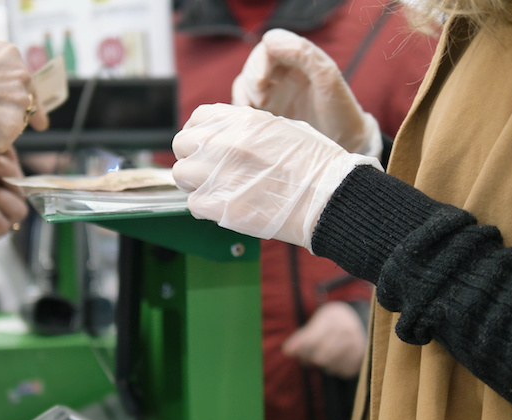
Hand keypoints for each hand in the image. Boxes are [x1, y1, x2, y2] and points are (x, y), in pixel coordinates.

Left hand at [172, 103, 381, 250]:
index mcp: (242, 120)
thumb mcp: (283, 129)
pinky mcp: (219, 206)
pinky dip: (204, 208)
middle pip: (181, 145)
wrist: (330, 198)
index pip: (198, 119)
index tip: (209, 146)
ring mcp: (219, 174)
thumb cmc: (316, 166)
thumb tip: (229, 136)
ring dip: (195, 183)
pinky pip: (192, 204)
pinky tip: (224, 207)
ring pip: (181, 174)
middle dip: (193, 157)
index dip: (201, 134)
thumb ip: (249, 129)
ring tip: (216, 190)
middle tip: (210, 171)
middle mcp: (225, 143)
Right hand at [232, 28, 380, 156]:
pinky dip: (241, 109)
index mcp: (299, 59)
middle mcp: (283, 73)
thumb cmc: (341, 112)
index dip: (260, 61)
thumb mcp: (328, 79)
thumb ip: (304, 54)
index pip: (269, 47)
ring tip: (254, 110)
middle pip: (254, 65)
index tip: (262, 82)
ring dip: (244, 94)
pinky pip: (245, 105)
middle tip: (261, 101)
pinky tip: (249, 119)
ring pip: (245, 83)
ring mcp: (273, 93)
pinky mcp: (266, 113)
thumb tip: (270, 40)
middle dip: (252, 80)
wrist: (345, 146)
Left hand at [282, 302, 367, 377]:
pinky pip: (340, 372)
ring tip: (323, 353)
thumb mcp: (318, 321)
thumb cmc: (332, 322)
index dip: (298, 347)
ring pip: (329, 367)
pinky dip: (334, 367)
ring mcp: (356, 347)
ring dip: (322, 363)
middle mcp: (347, 333)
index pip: (312, 339)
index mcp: (334, 319)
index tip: (287, 350)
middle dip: (309, 357)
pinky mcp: (360, 360)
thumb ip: (303, 336)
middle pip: (319, 358)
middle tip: (306, 354)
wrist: (359, 321)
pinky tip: (336, 357)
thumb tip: (286, 351)